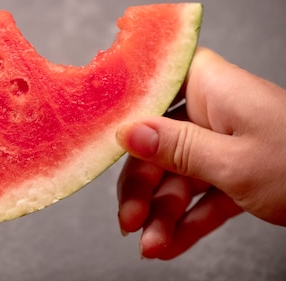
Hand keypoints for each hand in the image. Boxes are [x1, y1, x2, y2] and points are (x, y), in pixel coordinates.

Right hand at [116, 47, 285, 258]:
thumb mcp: (232, 162)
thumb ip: (174, 147)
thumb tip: (127, 133)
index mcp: (209, 86)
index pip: (149, 85)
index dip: (120, 112)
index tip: (94, 140)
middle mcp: (211, 109)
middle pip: (156, 142)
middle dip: (142, 188)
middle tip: (129, 222)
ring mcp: (223, 140)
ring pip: (176, 173)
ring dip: (162, 212)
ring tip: (151, 246)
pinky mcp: (236, 170)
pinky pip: (200, 193)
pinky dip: (186, 219)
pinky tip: (169, 244)